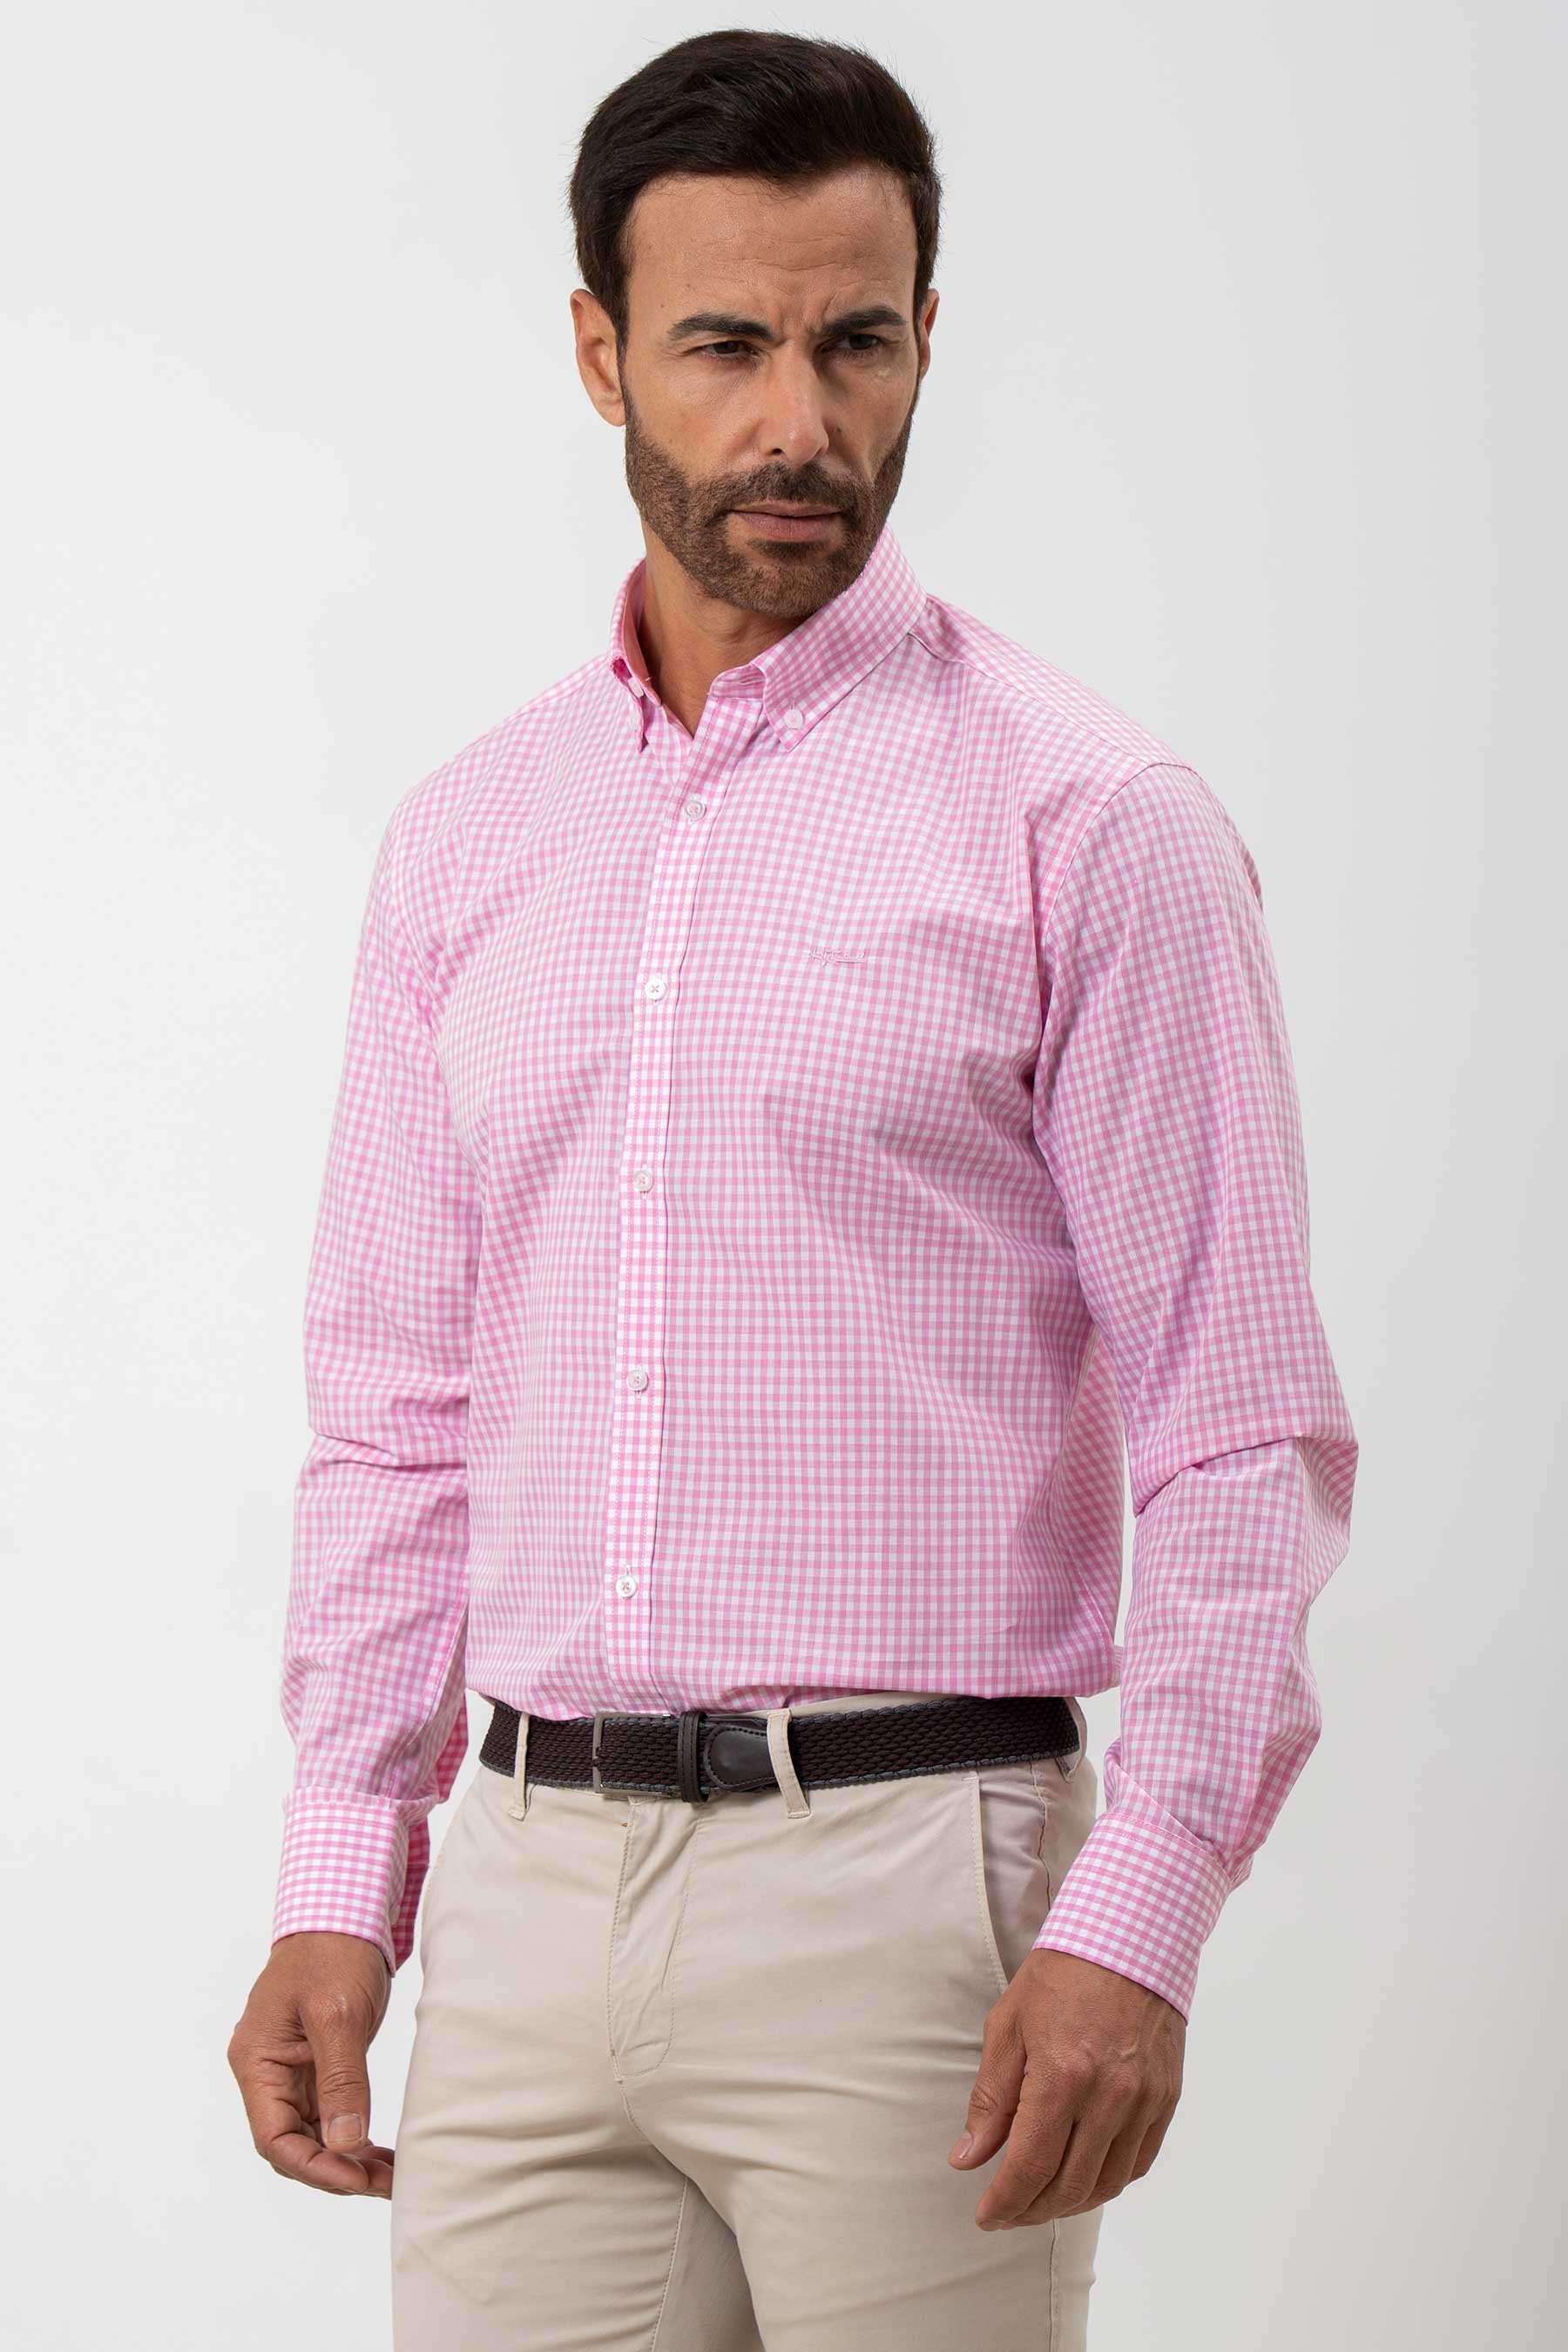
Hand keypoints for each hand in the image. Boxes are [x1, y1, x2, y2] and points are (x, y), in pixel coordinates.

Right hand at [229, 1931, 394, 2197]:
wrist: (344, 1908)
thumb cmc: (333, 1951)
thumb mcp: (337, 2014)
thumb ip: (341, 2079)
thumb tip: (344, 2145)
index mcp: (257, 2061)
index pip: (273, 2138)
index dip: (313, 2167)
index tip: (356, 2179)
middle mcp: (267, 2072)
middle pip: (292, 2144)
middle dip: (336, 2170)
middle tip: (385, 2185)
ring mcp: (291, 2069)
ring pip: (314, 2134)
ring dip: (350, 2158)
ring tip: (393, 2175)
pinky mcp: (317, 2063)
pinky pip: (330, 2113)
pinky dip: (355, 2134)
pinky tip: (384, 2151)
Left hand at [948, 1948, 1184, 2226]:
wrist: (1129, 1938)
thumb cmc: (1061, 1976)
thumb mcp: (1008, 2026)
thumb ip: (990, 2099)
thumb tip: (968, 2159)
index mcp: (1062, 2077)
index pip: (1030, 2167)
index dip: (1005, 2202)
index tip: (986, 2216)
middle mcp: (1108, 2097)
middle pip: (1069, 2186)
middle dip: (1031, 2210)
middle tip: (1008, 2212)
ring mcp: (1144, 2101)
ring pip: (1106, 2184)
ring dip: (1069, 2204)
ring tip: (1041, 2200)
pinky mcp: (1166, 2098)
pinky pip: (1138, 2163)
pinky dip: (1108, 2182)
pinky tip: (1084, 2177)